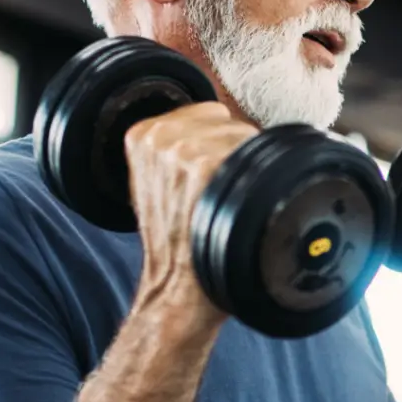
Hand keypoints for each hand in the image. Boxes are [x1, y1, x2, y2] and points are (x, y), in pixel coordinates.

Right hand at [124, 102, 257, 331]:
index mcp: (142, 134)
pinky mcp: (207, 166)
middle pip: (229, 122)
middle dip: (236, 153)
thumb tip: (221, 130)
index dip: (221, 144)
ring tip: (232, 203)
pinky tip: (242, 206)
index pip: (209, 114)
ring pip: (245, 137)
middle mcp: (159, 137)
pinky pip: (252, 155)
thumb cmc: (176, 243)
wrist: (178, 288)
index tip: (214, 178)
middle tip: (225, 195)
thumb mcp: (157, 187)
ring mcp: (183, 150)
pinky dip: (259, 180)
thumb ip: (176, 151)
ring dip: (250, 168)